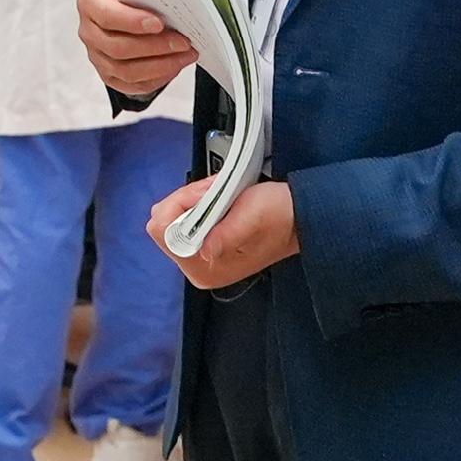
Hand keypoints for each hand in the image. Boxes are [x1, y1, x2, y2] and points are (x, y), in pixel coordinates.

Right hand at [79, 0, 196, 96]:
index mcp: (90, 0)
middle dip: (154, 47)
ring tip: (186, 54)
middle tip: (183, 41)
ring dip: (160, 65)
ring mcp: (97, 56)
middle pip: (117, 48)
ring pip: (126, 71)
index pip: (106, 15)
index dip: (132, 22)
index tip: (159, 23)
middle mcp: (88, 31)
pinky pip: (132, 86)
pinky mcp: (110, 75)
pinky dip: (157, 79)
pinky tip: (175, 65)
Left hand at [149, 177, 295, 286]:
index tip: (208, 195)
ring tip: (219, 194)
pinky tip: (217, 198)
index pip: (163, 232)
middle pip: (162, 222)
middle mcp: (198, 267)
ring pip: (169, 215)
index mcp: (207, 269)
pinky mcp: (201, 243)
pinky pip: (180, 215)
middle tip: (215, 192)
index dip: (182, 205)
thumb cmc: (280, 215)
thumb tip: (205, 249)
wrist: (297, 217)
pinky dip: (195, 201)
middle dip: (186, 200)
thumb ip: (226, 233)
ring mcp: (197, 256)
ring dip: (192, 198)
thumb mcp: (254, 216)